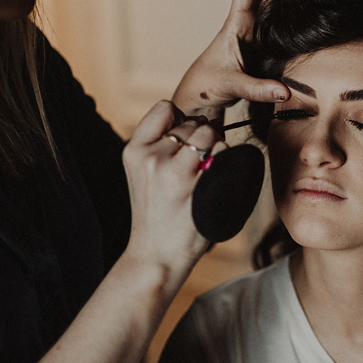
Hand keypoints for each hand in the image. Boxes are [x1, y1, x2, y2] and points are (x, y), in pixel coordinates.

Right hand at [121, 101, 225, 288]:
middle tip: (197, 165)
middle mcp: (153, 157)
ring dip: (217, 149)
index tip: (184, 139)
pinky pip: (225, 155)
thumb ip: (160, 144)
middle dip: (203, 138)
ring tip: (207, 172)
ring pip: (212, 136)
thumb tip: (198, 121)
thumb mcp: (143, 173)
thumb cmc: (156, 211)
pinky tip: (216, 181)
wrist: (156, 254)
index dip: (182, 119)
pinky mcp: (200, 187)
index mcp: (134, 150)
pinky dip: (228, 163)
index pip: (165, 108)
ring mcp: (176, 172)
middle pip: (194, 123)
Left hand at [172, 0, 316, 116]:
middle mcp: (251, 20)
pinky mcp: (269, 42)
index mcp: (238, 20)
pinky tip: (317, 11)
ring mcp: (261, 30)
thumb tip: (284, 93)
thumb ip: (257, 89)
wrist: (204, 93)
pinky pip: (287, 19)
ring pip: (282, 1)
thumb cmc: (210, 83)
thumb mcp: (231, 85)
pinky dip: (301, 11)